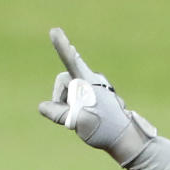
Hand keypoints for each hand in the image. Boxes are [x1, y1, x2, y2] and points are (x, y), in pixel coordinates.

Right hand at [38, 27, 152, 164]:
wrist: (127, 138)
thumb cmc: (104, 130)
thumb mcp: (78, 122)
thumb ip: (58, 113)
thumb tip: (43, 106)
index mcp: (88, 83)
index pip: (72, 62)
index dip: (62, 47)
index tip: (55, 31)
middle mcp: (92, 79)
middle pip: (64, 80)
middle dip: (61, 97)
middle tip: (72, 117)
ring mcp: (96, 85)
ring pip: (71, 89)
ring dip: (69, 103)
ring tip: (83, 119)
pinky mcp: (98, 93)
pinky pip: (79, 95)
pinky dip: (76, 106)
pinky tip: (86, 118)